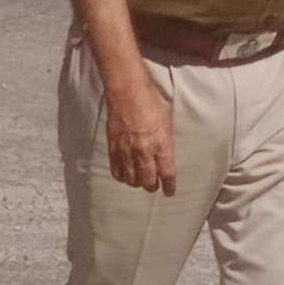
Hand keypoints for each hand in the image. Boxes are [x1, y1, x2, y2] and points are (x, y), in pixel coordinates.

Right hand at [101, 63, 181, 193]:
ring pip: (131, 180)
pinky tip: (126, 174)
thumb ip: (165, 144)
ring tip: (139, 179)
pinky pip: (117, 172)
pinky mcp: (113, 149)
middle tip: (154, 184)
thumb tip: (164, 158)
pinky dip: (122, 176)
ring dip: (137, 182)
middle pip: (148, 181)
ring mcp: (127, 151)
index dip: (169, 186)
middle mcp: (144, 151)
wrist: (127, 93)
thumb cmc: (151, 103)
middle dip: (152, 186)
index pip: (167, 173)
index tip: (169, 191)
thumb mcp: (167, 123)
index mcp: (161, 144)